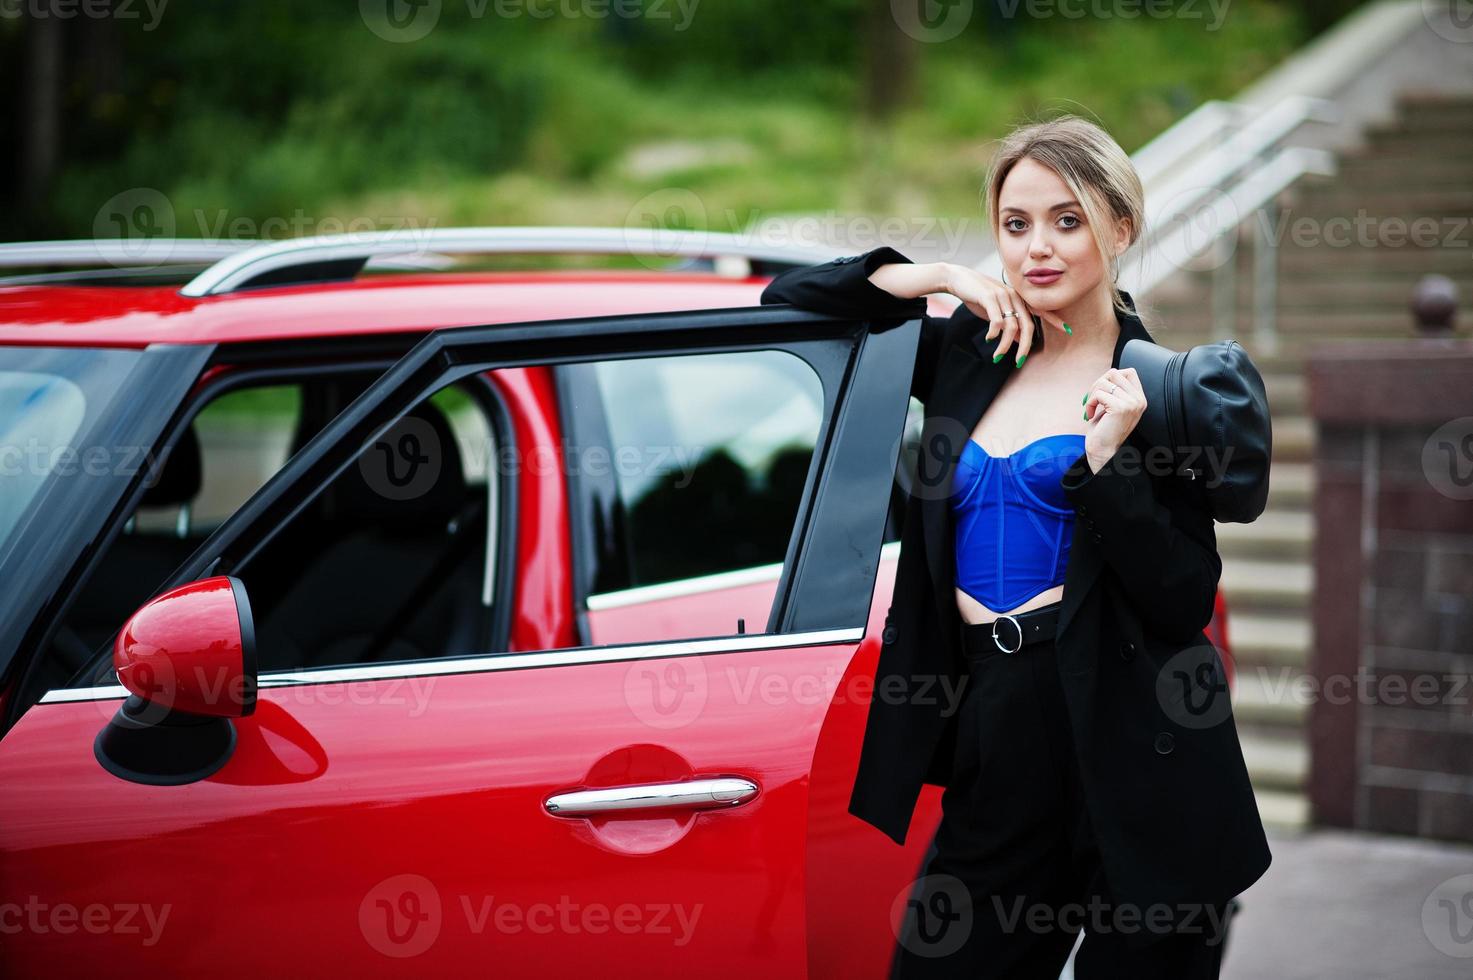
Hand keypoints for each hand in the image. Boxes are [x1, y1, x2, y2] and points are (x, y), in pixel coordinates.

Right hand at [946, 266, 1068, 365]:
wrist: (958, 279)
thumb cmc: (978, 296)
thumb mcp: (996, 312)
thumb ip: (1009, 324)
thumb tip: (1021, 341)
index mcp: (1018, 299)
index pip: (1040, 311)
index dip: (1054, 320)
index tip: (1068, 330)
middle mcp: (1014, 296)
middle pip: (1027, 324)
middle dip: (1025, 346)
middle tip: (1019, 362)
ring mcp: (1002, 296)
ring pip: (1011, 326)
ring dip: (1005, 345)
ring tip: (997, 356)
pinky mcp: (989, 297)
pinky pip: (997, 321)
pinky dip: (994, 333)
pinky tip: (989, 339)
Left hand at [1083, 367, 1146, 470]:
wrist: (1103, 451)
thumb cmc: (1104, 429)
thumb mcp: (1114, 405)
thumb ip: (1116, 390)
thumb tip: (1109, 374)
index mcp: (1140, 398)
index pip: (1129, 372)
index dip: (1110, 377)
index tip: (1101, 392)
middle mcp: (1139, 400)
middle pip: (1114, 373)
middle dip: (1098, 384)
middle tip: (1092, 399)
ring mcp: (1131, 403)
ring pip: (1104, 382)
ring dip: (1092, 394)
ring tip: (1091, 408)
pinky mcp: (1120, 408)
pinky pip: (1098, 394)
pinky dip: (1089, 403)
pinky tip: (1090, 415)